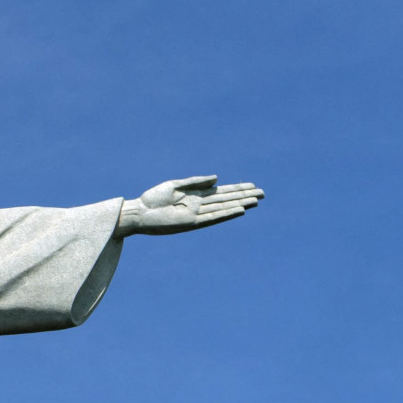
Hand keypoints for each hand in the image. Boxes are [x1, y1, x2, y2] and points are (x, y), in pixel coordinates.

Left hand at [116, 175, 263, 236]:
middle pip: (226, 199)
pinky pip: (213, 218)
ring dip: (240, 204)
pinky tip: (240, 210)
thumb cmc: (153, 199)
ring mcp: (197, 215)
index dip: (237, 188)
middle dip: (244, 196)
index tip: (252, 185)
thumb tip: (217, 179)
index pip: (221, 192)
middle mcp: (199, 206)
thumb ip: (196, 181)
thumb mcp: (175, 185)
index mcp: (195, 195)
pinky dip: (226, 214)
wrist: (139, 213)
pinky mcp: (191, 222)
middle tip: (263, 193)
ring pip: (223, 208)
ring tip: (256, 200)